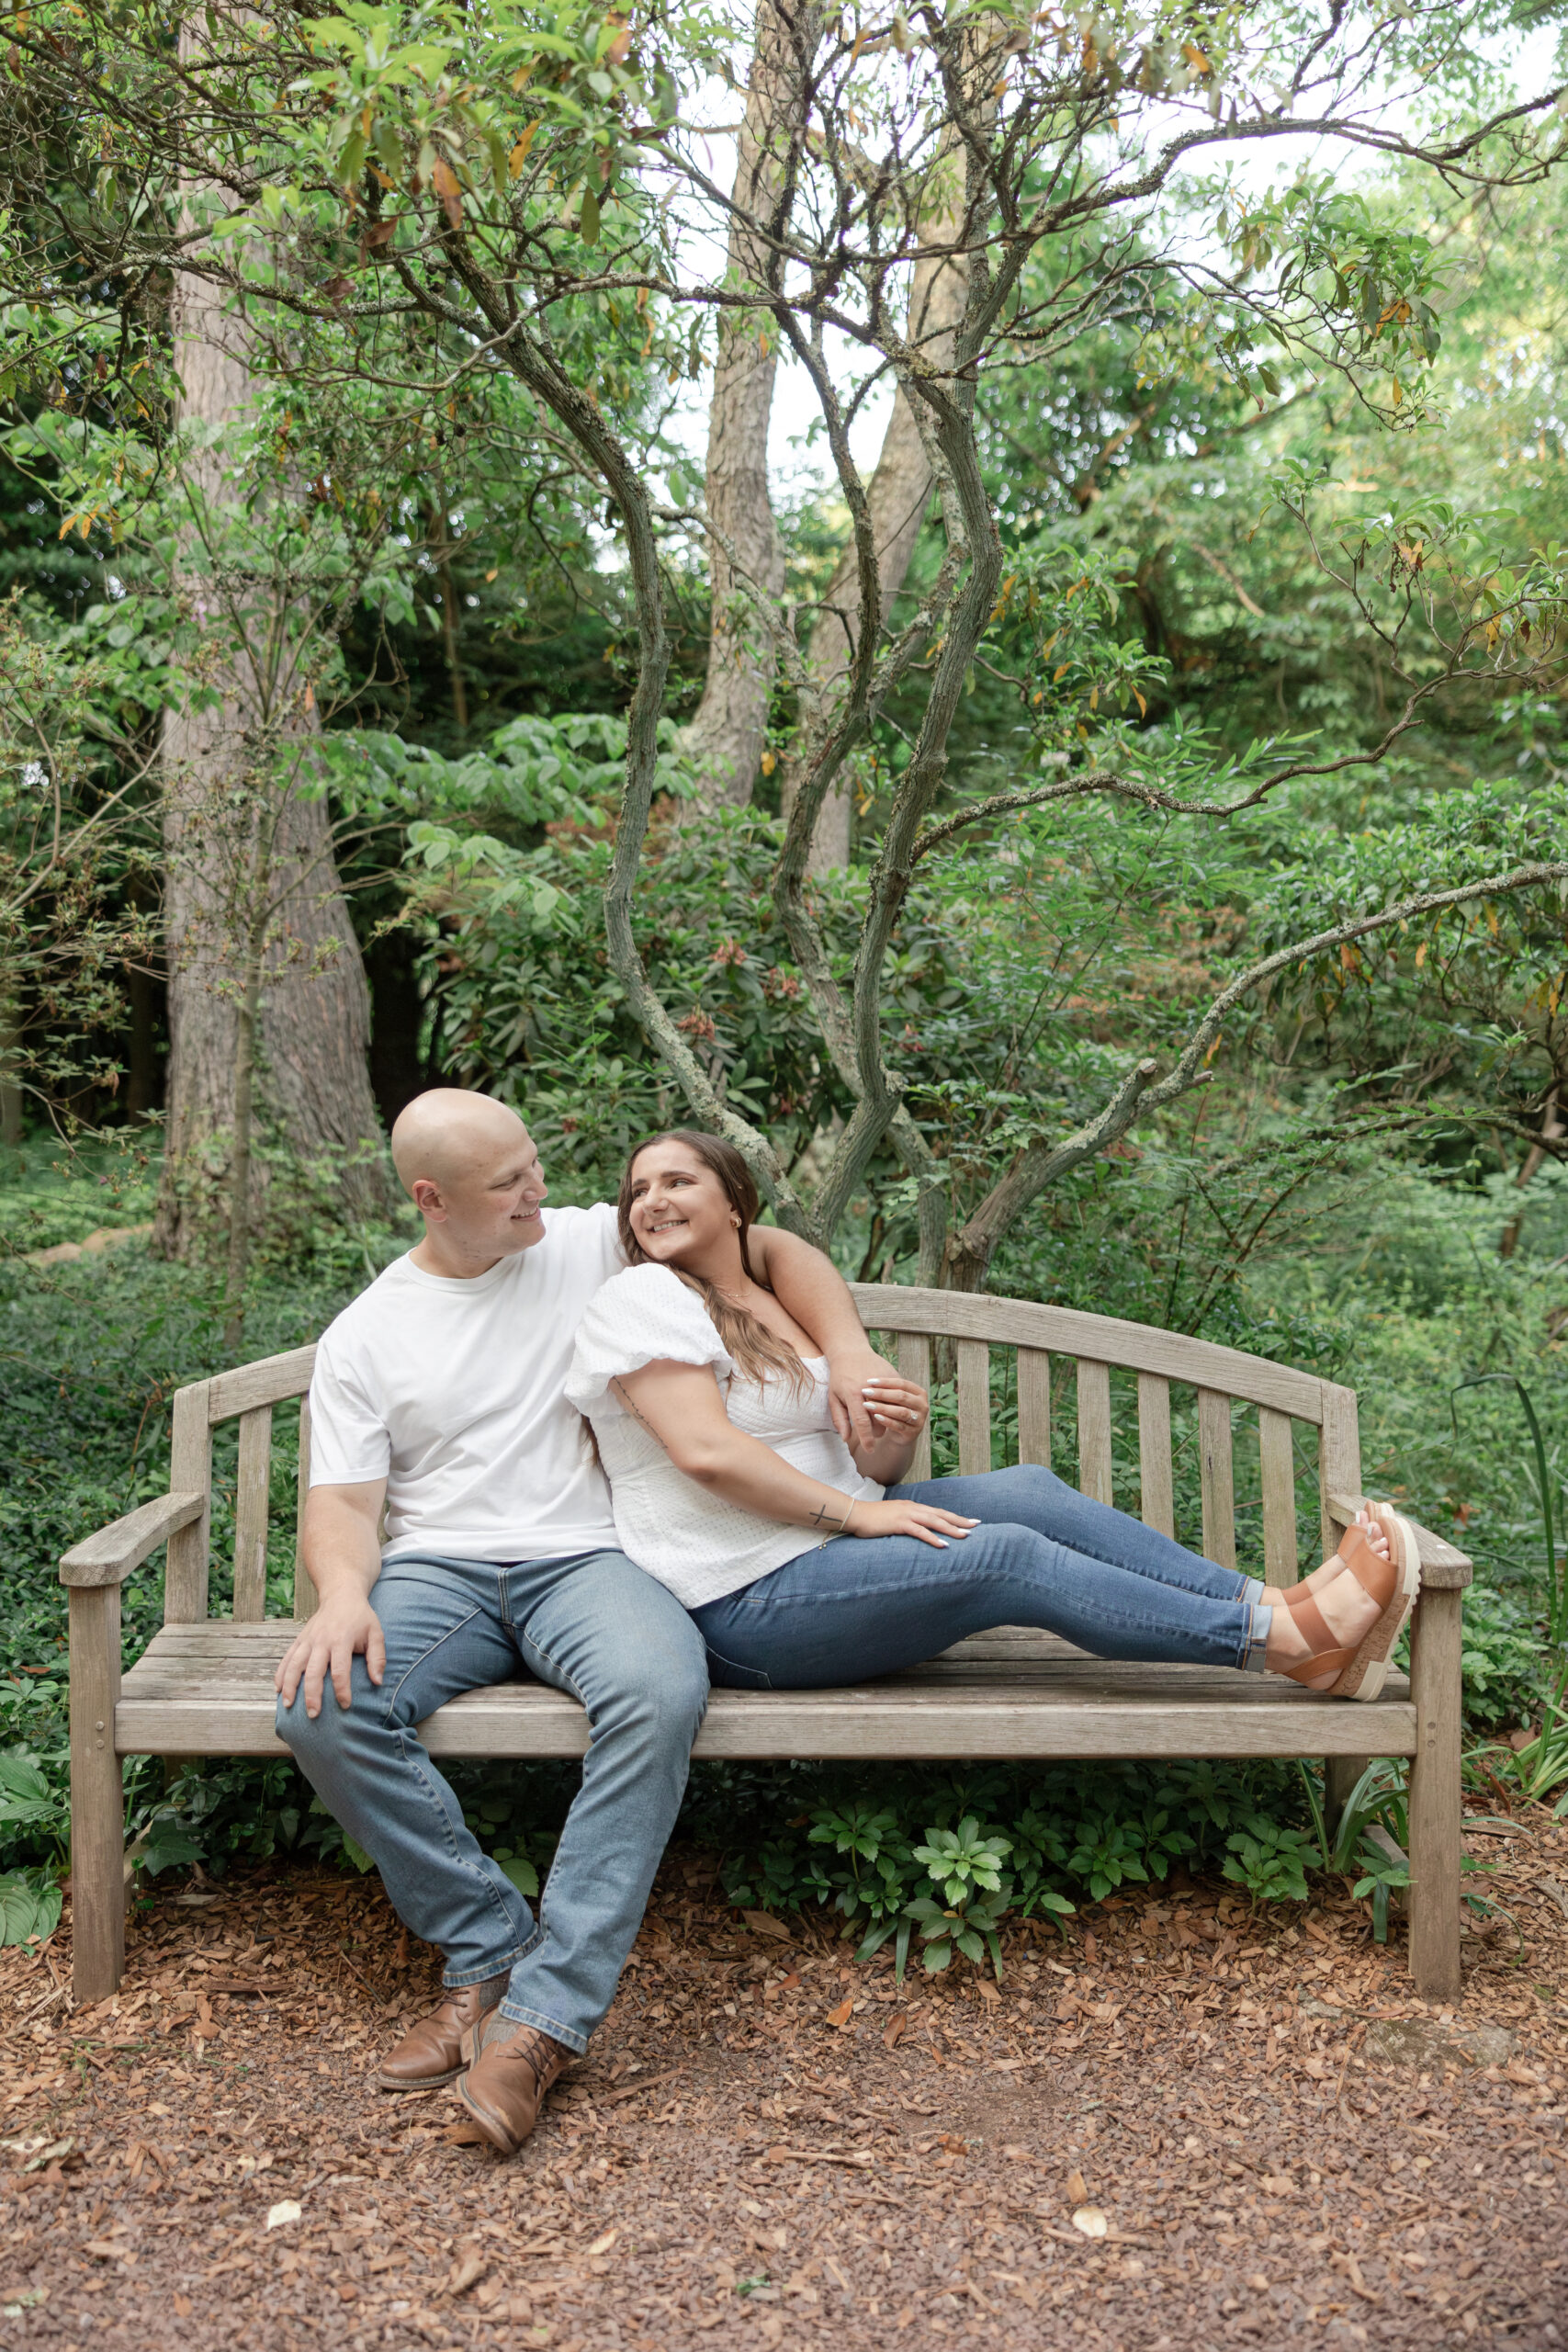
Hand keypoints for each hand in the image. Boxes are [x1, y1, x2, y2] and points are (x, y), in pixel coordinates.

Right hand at [274, 1592, 385, 1716]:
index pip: (340, 1670)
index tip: (345, 1706)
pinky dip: (280, 1673)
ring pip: (294, 1665)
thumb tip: (378, 1682)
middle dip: (312, 1695)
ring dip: (290, 1686)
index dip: (342, 1690)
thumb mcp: (376, 1633)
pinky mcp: (299, 1639)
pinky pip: (287, 1658)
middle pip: (313, 1671)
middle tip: (313, 1715)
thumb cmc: (361, 1617)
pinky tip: (277, 1689)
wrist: (341, 1595)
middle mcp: (321, 1641)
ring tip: (288, 1705)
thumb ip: (377, 1658)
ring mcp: (308, 1640)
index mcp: (341, 1640)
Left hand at [826, 1345, 897, 1450]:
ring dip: (887, 1419)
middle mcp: (870, 1387)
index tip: (869, 1450)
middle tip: (873, 1435)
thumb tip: (845, 1438)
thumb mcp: (834, 1398)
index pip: (863, 1423)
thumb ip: (840, 1419)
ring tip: (879, 1422)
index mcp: (853, 1394)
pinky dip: (893, 1404)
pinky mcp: (893, 1375)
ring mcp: (884, 1379)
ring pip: (891, 1407)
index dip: (867, 1439)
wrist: (850, 1351)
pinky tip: (886, 1406)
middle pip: (878, 1418)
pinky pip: (897, 1395)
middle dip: (877, 1431)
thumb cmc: (839, 1376)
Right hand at [844, 1497, 977, 1549]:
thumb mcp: (893, 1519)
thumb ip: (906, 1522)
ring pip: (934, 1521)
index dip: (955, 1517)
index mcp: (912, 1507)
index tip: (970, 1521)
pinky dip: (933, 1538)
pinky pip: (920, 1531)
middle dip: (960, 1520)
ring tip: (966, 1536)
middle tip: (977, 1525)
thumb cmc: (872, 1519)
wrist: (855, 1514)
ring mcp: (906, 1514)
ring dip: (951, 1529)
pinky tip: (944, 1545)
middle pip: (941, 1514)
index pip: (938, 1512)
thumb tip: (916, 1531)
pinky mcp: (899, 1523)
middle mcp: (912, 1508)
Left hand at [859, 1374, 928, 1442]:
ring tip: (867, 1405)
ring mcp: (920, 1420)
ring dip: (883, 1408)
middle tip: (865, 1392)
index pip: (902, 1384)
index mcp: (920, 1392)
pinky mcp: (914, 1433)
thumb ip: (887, 1391)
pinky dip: (887, 1421)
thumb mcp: (893, 1399)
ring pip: (901, 1412)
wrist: (900, 1434)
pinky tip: (875, 1417)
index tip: (869, 1381)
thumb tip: (870, 1383)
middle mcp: (923, 1405)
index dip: (886, 1382)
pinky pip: (899, 1426)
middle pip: (902, 1397)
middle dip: (882, 1394)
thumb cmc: (894, 1410)